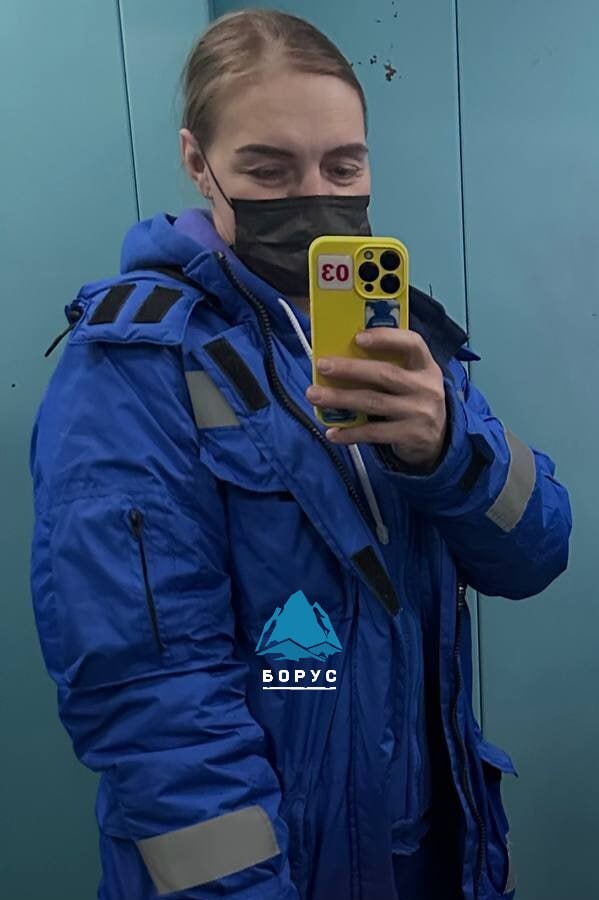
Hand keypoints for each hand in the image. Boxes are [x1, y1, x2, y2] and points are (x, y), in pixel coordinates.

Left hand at [305, 327, 446, 468]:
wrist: (438, 440)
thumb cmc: (413, 400)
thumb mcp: (413, 379)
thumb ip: (389, 367)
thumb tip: (341, 357)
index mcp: (426, 366)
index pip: (412, 343)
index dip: (386, 338)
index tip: (357, 337)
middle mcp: (426, 387)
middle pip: (385, 374)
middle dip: (350, 369)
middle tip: (322, 365)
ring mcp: (419, 413)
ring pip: (373, 402)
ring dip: (340, 398)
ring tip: (314, 395)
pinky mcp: (410, 436)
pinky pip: (374, 433)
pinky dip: (350, 433)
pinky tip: (332, 432)